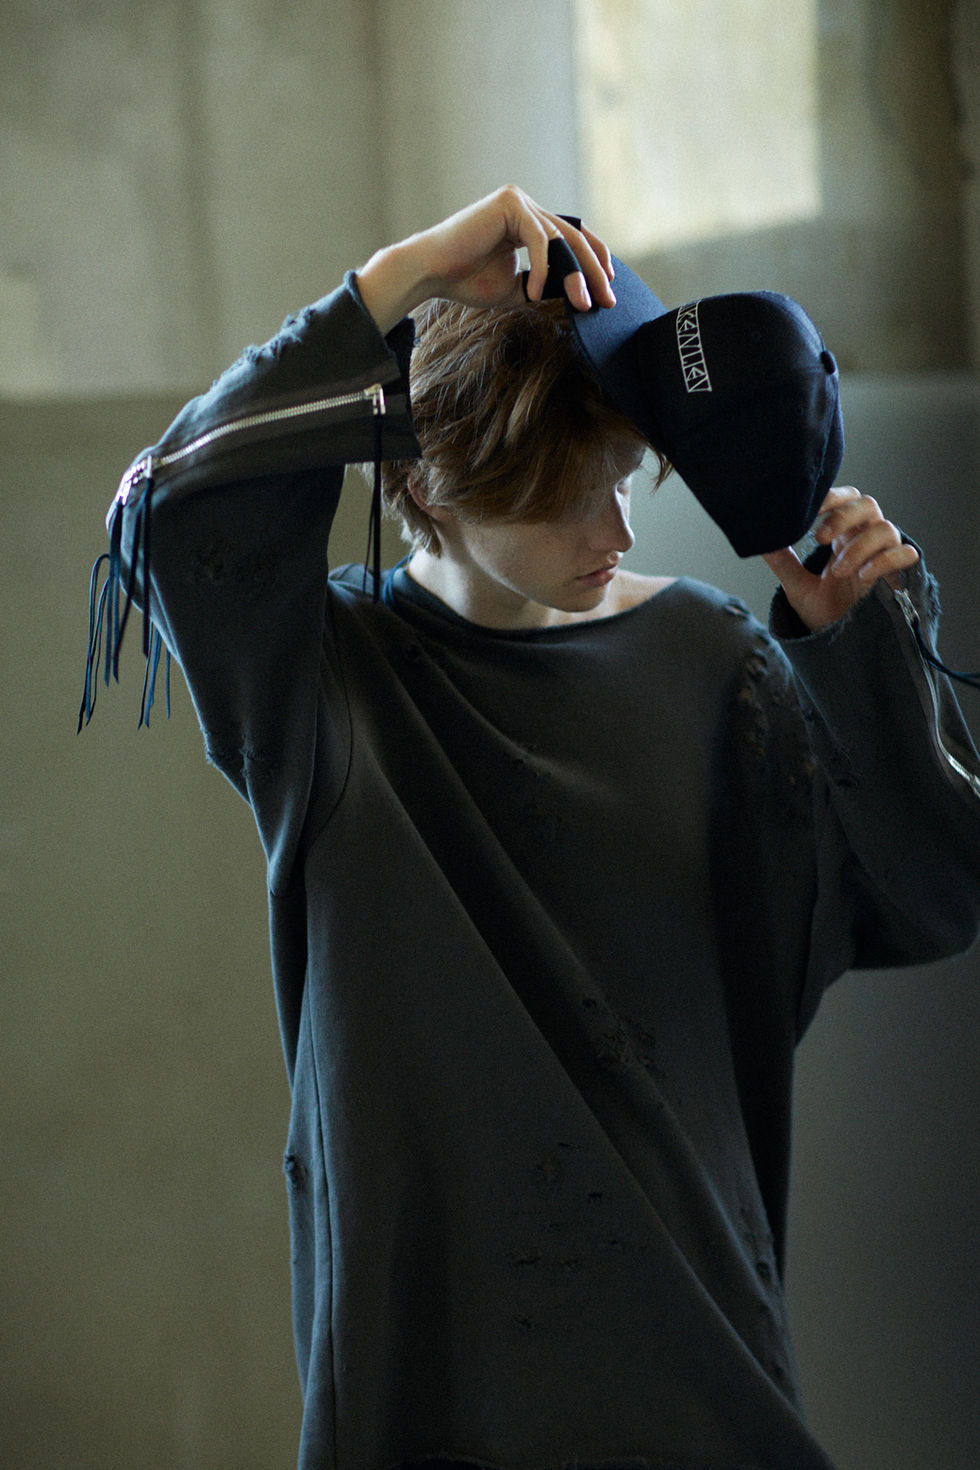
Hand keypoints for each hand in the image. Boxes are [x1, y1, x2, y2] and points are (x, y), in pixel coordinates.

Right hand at [356, 184, 616, 333]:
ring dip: (576, 275)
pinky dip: (541, 269)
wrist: (430, 273)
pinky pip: (539, 240)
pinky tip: (534, 294)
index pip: (571, 237)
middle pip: (574, 238)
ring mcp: (518, 201)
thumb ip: (545, 286)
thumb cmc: (465, 281)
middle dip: (594, 272)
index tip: (608, 289)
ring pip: (562, 239)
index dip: (593, 262)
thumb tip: (579, 295)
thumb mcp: (516, 289)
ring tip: (582, 303)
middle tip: (607, 301)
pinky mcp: (510, 204)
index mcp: (527, 222)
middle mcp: (525, 206)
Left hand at [762, 486, 919, 631]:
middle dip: (842, 517)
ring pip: (886, 529)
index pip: (846, 499)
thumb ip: (782, 562)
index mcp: (844, 534)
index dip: (832, 498)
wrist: (840, 643)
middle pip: (867, 504)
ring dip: (859, 546)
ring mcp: (885, 555)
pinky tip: (864, 577)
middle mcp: (866, 538)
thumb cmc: (823, 611)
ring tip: (838, 570)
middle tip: (819, 538)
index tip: (810, 510)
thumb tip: (759, 539)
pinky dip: (885, 561)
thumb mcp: (797, 586)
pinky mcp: (899, 575)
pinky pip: (906, 555)